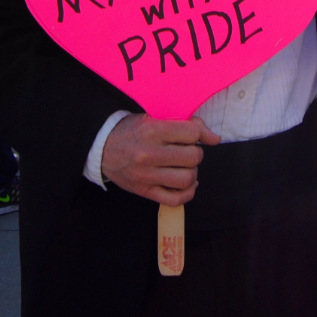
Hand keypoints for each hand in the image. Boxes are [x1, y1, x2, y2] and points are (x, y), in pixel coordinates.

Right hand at [101, 113, 220, 205]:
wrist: (102, 148)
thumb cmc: (131, 130)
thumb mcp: (153, 117)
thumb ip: (184, 124)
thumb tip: (214, 138)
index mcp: (152, 130)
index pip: (192, 133)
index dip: (200, 134)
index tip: (198, 137)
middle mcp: (149, 153)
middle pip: (193, 156)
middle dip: (195, 152)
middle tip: (187, 150)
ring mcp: (146, 175)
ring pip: (187, 179)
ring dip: (192, 172)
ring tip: (184, 165)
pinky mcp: (144, 191)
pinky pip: (175, 199)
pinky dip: (187, 193)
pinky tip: (187, 183)